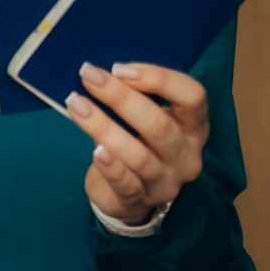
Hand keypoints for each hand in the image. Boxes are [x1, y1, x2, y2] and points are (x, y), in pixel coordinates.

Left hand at [65, 61, 209, 225]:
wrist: (126, 195)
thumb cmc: (135, 143)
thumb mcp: (142, 120)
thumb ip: (132, 97)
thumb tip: (98, 69)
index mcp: (193, 126)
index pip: (193, 97)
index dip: (159, 79)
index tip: (120, 68)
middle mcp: (186, 155)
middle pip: (160, 123)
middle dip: (120, 96)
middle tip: (88, 76)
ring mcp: (167, 182)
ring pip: (139, 155)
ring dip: (104, 127)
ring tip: (76, 104)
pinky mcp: (141, 202)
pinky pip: (127, 184)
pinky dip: (110, 166)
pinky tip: (96, 150)